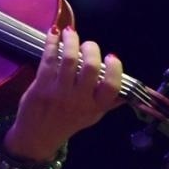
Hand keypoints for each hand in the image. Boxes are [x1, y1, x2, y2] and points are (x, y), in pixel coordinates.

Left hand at [0, 26, 123, 161]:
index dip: (114, 68)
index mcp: (95, 107)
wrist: (37, 136)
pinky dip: (52, 42)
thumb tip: (130, 90)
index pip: (111, 86)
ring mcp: (59, 93)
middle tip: (88, 45)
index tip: (111, 56)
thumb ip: (109, 102)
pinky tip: (55, 33)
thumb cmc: (68, 122)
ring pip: (69, 59)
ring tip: (71, 32)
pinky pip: (49, 59)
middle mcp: (79, 100)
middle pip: (90, 67)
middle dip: (91, 49)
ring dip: (71, 40)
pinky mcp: (41, 86)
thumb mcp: (93, 115)